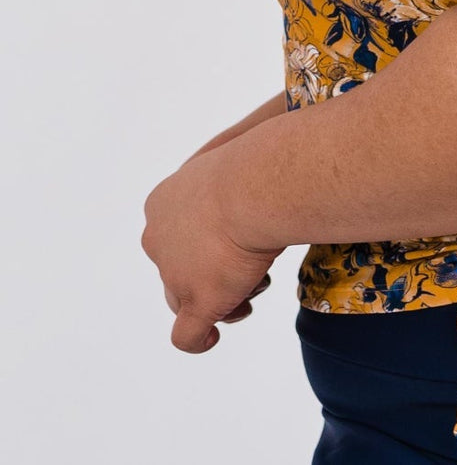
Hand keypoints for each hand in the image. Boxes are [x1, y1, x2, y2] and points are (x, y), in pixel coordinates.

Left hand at [141, 148, 285, 352]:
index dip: (204, 243)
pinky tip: (212, 338)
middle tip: (247, 266)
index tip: (234, 240)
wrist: (255, 186)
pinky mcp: (194, 302)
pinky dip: (198, 340)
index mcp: (162, 204)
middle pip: (178, 268)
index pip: (176, 234)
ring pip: (185, 299)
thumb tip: (254, 166)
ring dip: (218, 298)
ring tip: (250, 287)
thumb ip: (229, 177)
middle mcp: (158, 239)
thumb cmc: (252, 164)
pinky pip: (186, 335)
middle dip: (211, 272)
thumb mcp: (230, 158)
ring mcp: (173, 273)